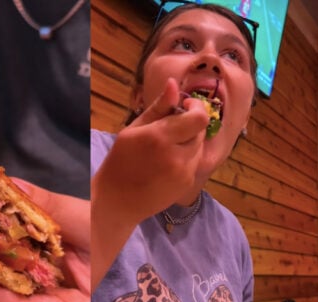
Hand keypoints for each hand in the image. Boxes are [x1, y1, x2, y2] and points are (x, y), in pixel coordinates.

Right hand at [94, 77, 209, 225]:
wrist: (117, 201)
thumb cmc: (119, 161)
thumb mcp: (133, 130)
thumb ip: (158, 108)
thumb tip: (175, 85)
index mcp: (159, 137)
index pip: (199, 117)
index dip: (196, 108)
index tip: (185, 106)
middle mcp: (176, 155)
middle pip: (200, 130)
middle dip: (189, 125)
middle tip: (171, 129)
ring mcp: (184, 172)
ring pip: (198, 147)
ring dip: (188, 142)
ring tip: (166, 149)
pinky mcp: (187, 184)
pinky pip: (194, 162)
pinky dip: (185, 158)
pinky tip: (165, 164)